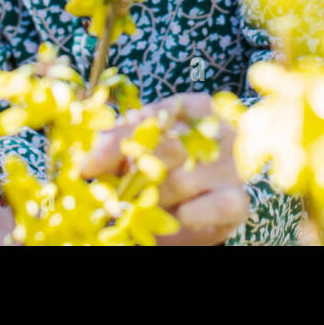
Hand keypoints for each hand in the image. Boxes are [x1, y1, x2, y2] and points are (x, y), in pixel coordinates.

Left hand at [79, 92, 249, 245]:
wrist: (203, 202)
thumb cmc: (167, 166)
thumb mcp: (141, 147)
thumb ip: (117, 145)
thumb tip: (85, 161)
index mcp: (197, 108)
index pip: (156, 115)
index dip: (119, 140)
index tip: (86, 166)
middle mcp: (219, 132)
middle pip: (168, 148)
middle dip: (132, 174)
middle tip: (110, 194)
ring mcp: (232, 166)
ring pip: (182, 181)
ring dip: (153, 199)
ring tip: (137, 208)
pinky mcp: (237, 201)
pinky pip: (217, 206)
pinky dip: (192, 214)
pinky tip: (178, 216)